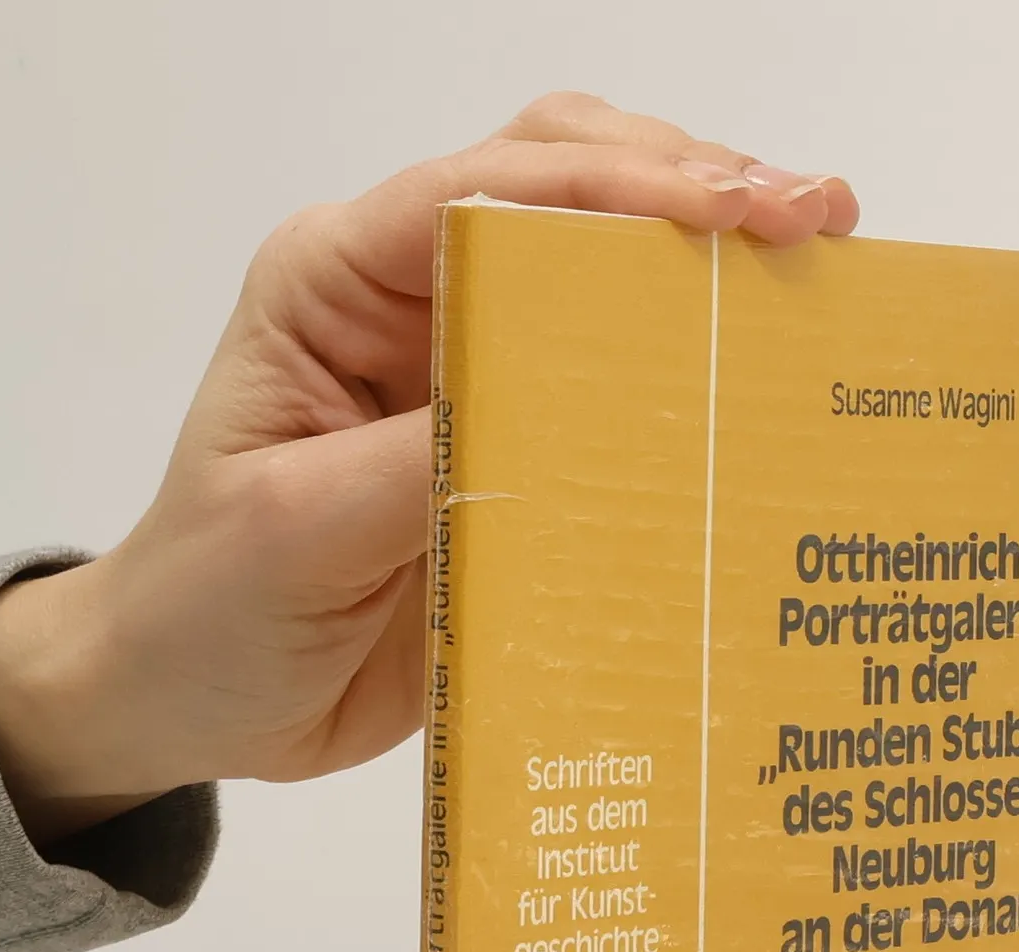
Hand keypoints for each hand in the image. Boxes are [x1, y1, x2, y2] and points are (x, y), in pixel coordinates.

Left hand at [0, 92, 859, 845]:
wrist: (195, 701)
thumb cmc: (210, 609)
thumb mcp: (294, 533)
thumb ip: (417, 462)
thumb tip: (558, 415)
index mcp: (339, 280)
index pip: (490, 191)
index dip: (624, 185)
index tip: (743, 215)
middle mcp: (414, 300)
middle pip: (565, 183)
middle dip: (693, 185)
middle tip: (816, 221)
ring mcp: (474, 370)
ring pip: (604, 266)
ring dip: (709, 258)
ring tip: (822, 269)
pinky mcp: (518, 451)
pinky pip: (620, 391)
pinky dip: (695, 371)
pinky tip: (768, 377)